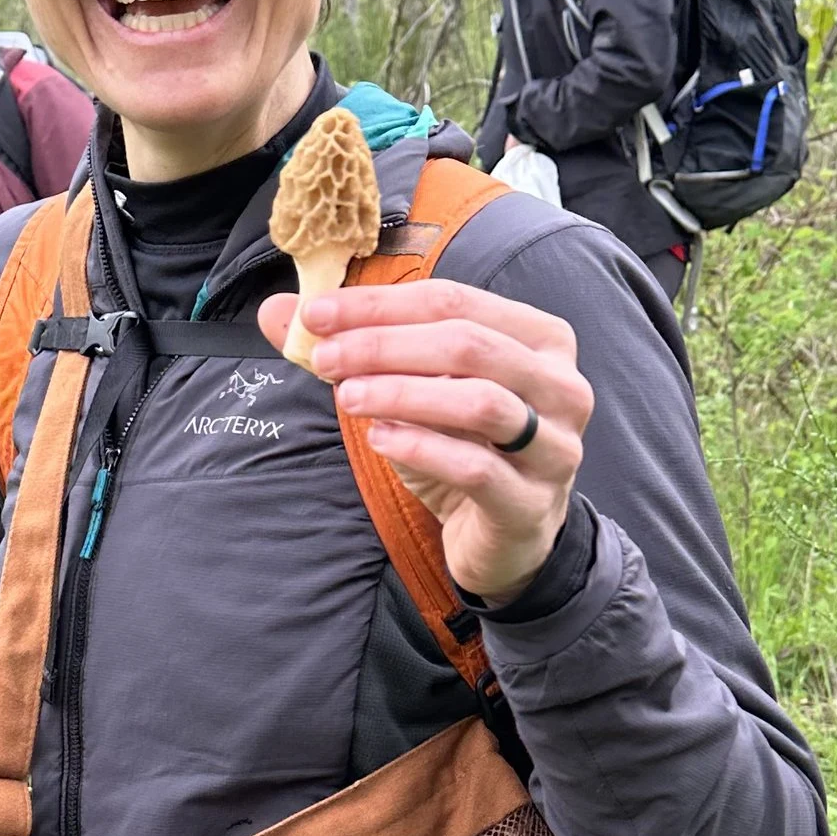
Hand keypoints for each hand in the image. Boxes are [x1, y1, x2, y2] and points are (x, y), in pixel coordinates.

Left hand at [259, 276, 590, 607]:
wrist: (505, 535)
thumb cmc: (464, 446)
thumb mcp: (415, 388)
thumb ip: (355, 348)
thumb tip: (275, 312)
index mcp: (538, 337)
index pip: (453, 300)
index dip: (379, 305)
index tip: (315, 315)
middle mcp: (561, 385)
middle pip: (468, 343)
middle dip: (385, 345)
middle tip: (326, 357)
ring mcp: (555, 446)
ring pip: (479, 401)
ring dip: (402, 392)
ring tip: (347, 398)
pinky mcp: (531, 501)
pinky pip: (475, 466)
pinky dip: (420, 446)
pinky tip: (379, 440)